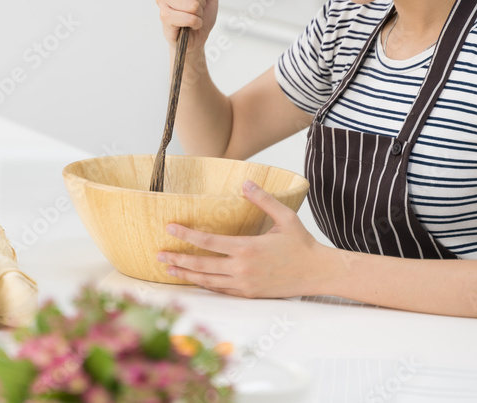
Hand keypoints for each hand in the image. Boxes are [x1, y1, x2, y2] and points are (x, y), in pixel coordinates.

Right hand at [154, 0, 220, 49]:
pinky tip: (191, 25)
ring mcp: (161, 0)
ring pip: (192, 4)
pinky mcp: (164, 16)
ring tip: (193, 15)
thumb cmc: (200, 11)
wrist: (196, 35)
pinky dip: (196, 23)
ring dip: (199, 13)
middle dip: (201, 1)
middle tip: (196, 7)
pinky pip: (189, 18)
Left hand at [158, 180, 327, 297]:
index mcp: (247, 248)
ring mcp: (245, 284)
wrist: (318, 273)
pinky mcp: (249, 294)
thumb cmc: (302, 244)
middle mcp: (242, 269)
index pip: (209, 242)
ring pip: (208, 280)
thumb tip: (245, 182)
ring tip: (169, 269)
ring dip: (186, 274)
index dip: (186, 234)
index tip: (169, 227)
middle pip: (202, 264)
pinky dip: (205, 285)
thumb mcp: (285, 217)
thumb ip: (263, 200)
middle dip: (178, 259)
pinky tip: (194, 279)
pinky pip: (221, 290)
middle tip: (159, 253)